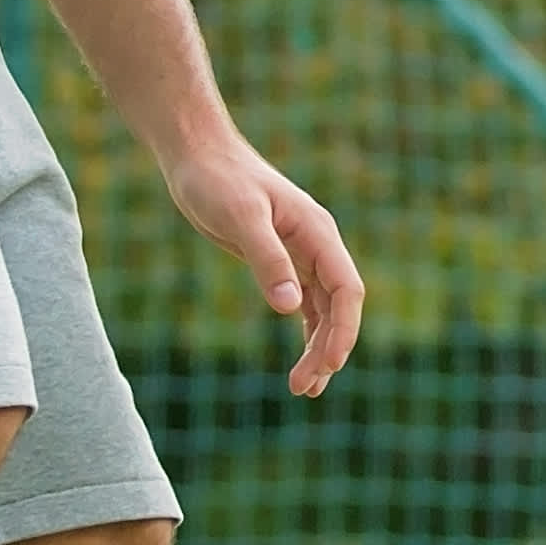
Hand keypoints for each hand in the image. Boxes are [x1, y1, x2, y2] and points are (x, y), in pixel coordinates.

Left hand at [166, 139, 362, 394]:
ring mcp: (301, 254)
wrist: (198, 155)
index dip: (344, 330)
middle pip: (338, 307)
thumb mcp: (240, 218)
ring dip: (318, 348)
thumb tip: (290, 308)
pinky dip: (306, 332)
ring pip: (324, 310)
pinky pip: (305, 304)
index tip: (329, 366)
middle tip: (303, 389)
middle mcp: (316, 245)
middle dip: (328, 349)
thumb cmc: (218, 180)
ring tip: (302, 388)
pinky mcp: (281, 261)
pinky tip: (300, 360)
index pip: (347, 289)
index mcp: (317, 233)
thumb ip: (267, 260)